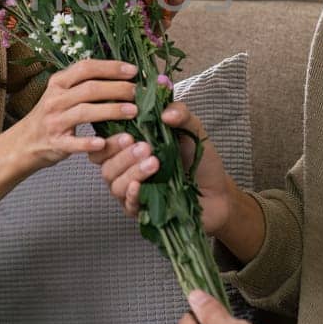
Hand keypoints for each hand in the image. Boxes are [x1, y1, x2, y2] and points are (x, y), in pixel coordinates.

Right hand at [1, 58, 140, 174]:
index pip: (86, 68)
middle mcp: (55, 99)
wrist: (24, 142)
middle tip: (137, 92)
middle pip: (89, 88)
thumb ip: (82, 83)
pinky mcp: (55, 143)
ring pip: (85, 112)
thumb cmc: (51, 116)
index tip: (132, 70)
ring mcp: (54, 121)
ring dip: (111, 111)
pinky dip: (88, 142)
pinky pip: (73, 142)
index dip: (110, 67)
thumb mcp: (61, 93)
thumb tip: (119, 74)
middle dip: (117, 88)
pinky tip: (104, 142)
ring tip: (133, 112)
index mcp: (58, 83)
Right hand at [89, 100, 235, 233]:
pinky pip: (127, 204)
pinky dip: (131, 194)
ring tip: (154, 163)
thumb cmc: (199, 159)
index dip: (109, 140)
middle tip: (145, 148)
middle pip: (105, 164)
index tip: (127, 134)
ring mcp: (132, 191)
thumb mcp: (192, 129)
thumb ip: (180, 114)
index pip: (104, 143)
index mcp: (130, 147)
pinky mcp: (142, 210)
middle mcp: (126, 168)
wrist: (218, 190)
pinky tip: (139, 186)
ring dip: (131, 172)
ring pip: (114, 184)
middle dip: (122, 155)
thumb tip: (166, 113)